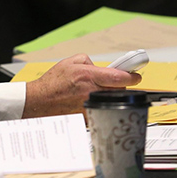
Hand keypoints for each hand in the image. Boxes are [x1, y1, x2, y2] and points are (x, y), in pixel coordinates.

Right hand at [23, 54, 140, 117]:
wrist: (40, 101)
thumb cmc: (52, 83)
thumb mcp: (69, 62)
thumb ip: (88, 61)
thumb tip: (99, 67)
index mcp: (88, 76)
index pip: (119, 77)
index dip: (132, 76)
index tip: (136, 76)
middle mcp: (92, 91)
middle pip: (119, 89)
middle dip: (119, 85)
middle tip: (113, 82)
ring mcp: (91, 105)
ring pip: (111, 100)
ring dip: (109, 95)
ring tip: (95, 91)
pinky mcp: (89, 115)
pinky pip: (101, 108)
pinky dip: (99, 104)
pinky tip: (86, 101)